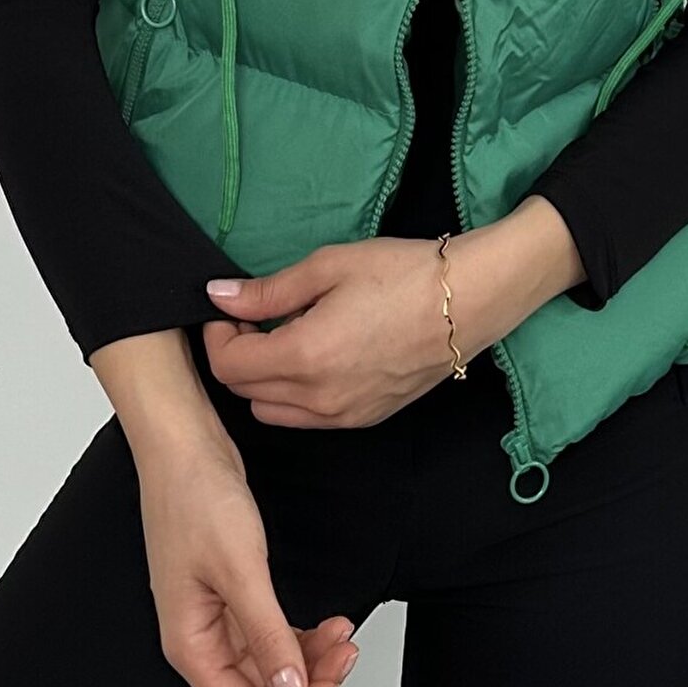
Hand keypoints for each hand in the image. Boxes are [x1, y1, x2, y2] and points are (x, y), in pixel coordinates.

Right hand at [135, 408, 360, 686]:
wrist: (184, 445)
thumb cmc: (194, 497)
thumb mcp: (241, 569)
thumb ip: (267, 635)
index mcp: (190, 645)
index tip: (328, 686)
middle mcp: (199, 638)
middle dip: (309, 682)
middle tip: (347, 654)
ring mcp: (214, 616)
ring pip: (268, 664)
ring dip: (310, 658)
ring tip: (344, 635)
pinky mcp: (230, 592)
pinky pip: (268, 634)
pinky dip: (300, 634)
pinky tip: (327, 622)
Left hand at [201, 235, 458, 428]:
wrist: (469, 301)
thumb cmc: (402, 274)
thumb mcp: (328, 267)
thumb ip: (268, 291)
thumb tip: (219, 297)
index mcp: (305, 357)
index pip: (228, 365)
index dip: (218, 335)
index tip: (232, 309)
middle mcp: (320, 399)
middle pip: (244, 393)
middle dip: (237, 354)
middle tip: (257, 317)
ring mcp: (344, 416)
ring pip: (272, 412)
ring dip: (264, 380)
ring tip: (287, 337)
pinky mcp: (366, 420)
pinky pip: (307, 419)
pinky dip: (295, 394)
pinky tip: (318, 355)